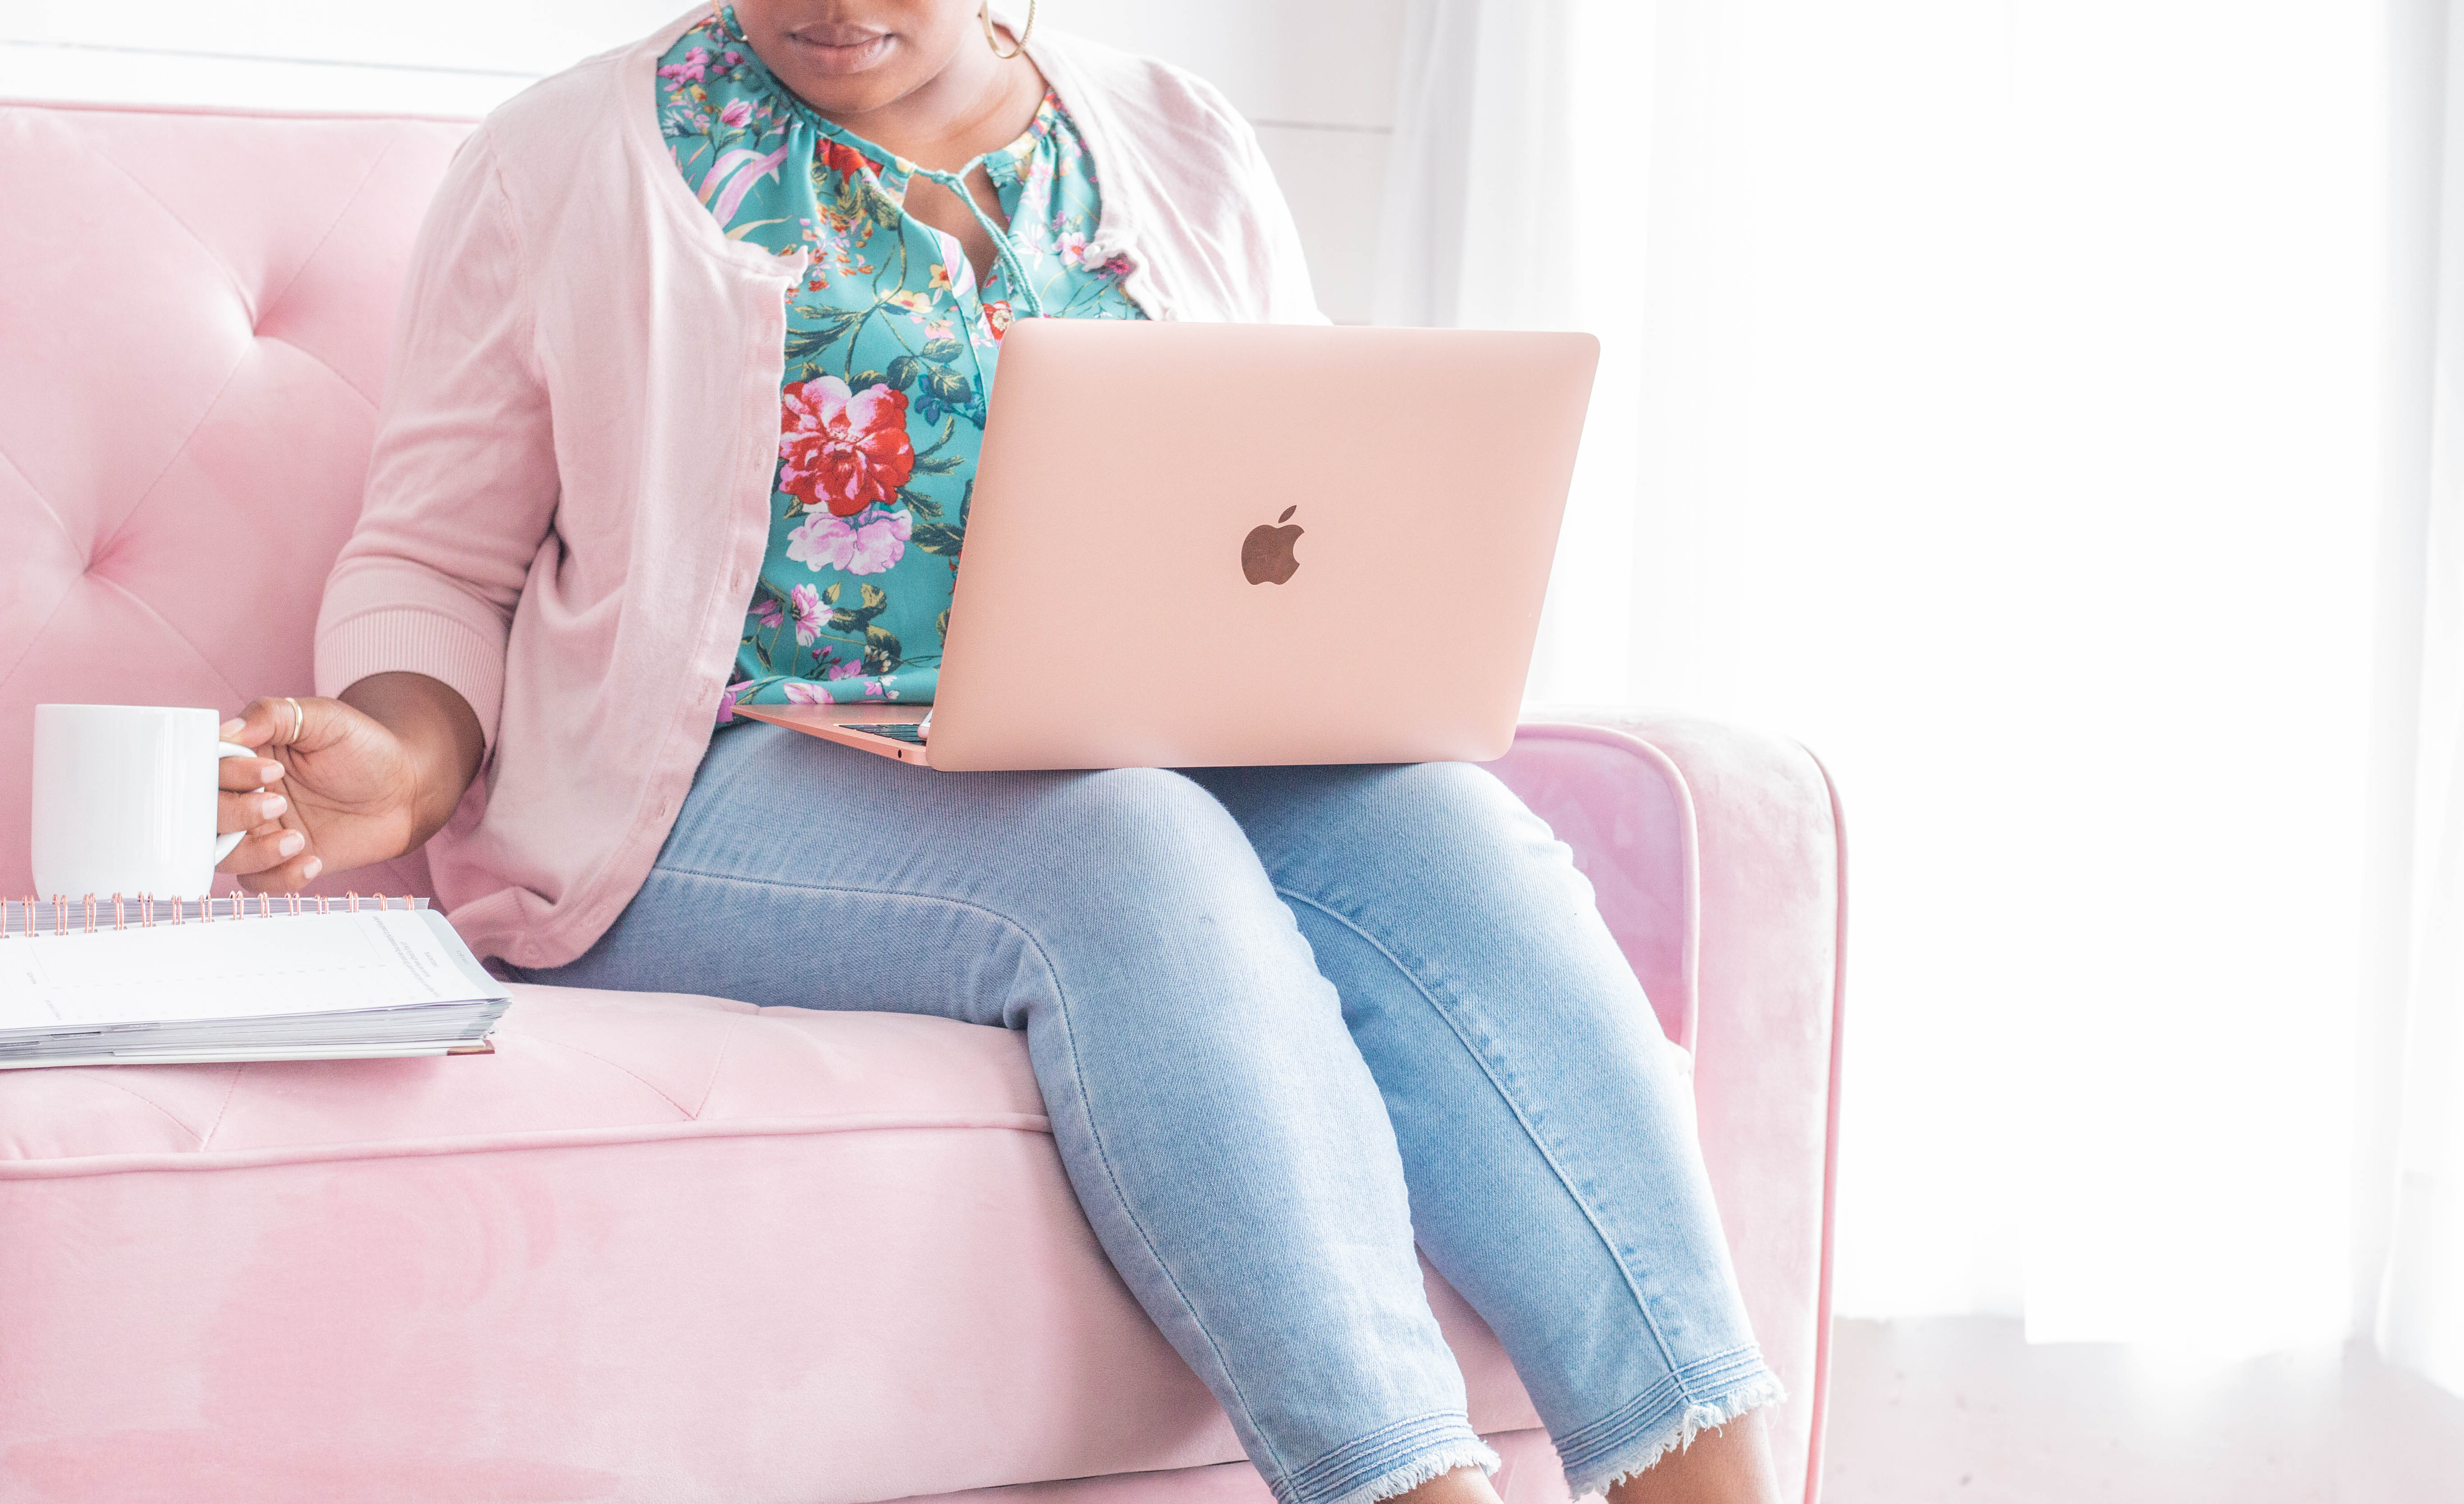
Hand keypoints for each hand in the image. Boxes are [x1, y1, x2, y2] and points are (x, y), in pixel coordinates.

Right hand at [215, 695, 431, 891]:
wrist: (405, 788)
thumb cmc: (362, 747)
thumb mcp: (324, 718)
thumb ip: (273, 715)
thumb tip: (228, 731)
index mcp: (243, 756)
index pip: (208, 769)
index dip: (228, 774)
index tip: (271, 771)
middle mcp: (243, 795)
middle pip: (205, 816)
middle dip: (235, 814)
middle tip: (279, 803)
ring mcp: (260, 831)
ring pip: (224, 855)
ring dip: (253, 853)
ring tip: (296, 840)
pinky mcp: (282, 860)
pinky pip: (259, 882)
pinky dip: (279, 878)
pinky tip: (312, 861)